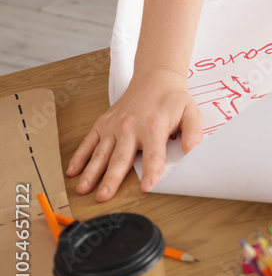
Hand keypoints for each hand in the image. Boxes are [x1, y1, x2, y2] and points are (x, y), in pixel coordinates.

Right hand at [66, 68, 203, 201]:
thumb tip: (194, 153)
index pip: (153, 155)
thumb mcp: (191, 113)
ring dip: (91, 172)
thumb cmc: (173, 99)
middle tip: (104, 196)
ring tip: (84, 189)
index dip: (150, 172)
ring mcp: (114, 126)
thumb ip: (193, 134)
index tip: (146, 188)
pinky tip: (73, 171)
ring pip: (101, 153)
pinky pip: (89, 142)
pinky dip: (79, 157)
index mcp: (153, 127)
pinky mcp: (103, 123)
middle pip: (120, 158)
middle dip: (111, 179)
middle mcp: (130, 127)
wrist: (155, 78)